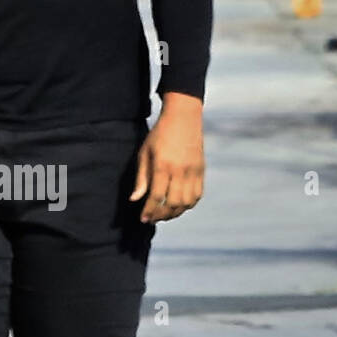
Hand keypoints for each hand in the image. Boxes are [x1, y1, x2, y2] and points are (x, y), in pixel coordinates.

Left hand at [130, 93, 204, 222]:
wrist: (183, 117)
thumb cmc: (159, 134)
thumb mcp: (145, 153)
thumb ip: (141, 178)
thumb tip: (134, 199)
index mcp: (163, 165)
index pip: (156, 196)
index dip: (149, 211)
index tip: (143, 219)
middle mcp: (180, 170)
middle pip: (173, 203)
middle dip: (161, 215)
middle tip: (153, 218)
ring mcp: (193, 171)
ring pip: (187, 202)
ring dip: (175, 213)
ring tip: (165, 214)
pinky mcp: (201, 170)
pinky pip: (197, 195)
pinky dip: (188, 205)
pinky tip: (179, 205)